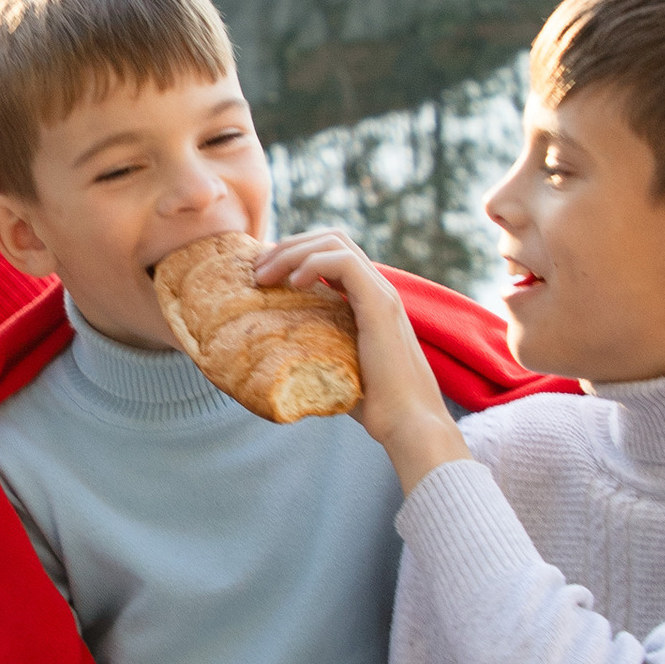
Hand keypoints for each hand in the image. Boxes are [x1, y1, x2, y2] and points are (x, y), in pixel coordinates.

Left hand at [253, 227, 466, 494]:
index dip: (294, 254)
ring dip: (293, 251)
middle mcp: (377, 289)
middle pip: (330, 238)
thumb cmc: (374, 406)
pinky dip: (312, 264)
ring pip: (335, 242)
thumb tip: (272, 364)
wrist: (408, 424)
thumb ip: (314, 355)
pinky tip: (291, 284)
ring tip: (263, 275)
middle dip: (288, 245)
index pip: (330, 254)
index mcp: (367, 300)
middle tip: (256, 269)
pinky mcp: (380, 305)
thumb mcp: (334, 369)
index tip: (262, 273)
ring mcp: (381, 294)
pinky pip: (344, 263)